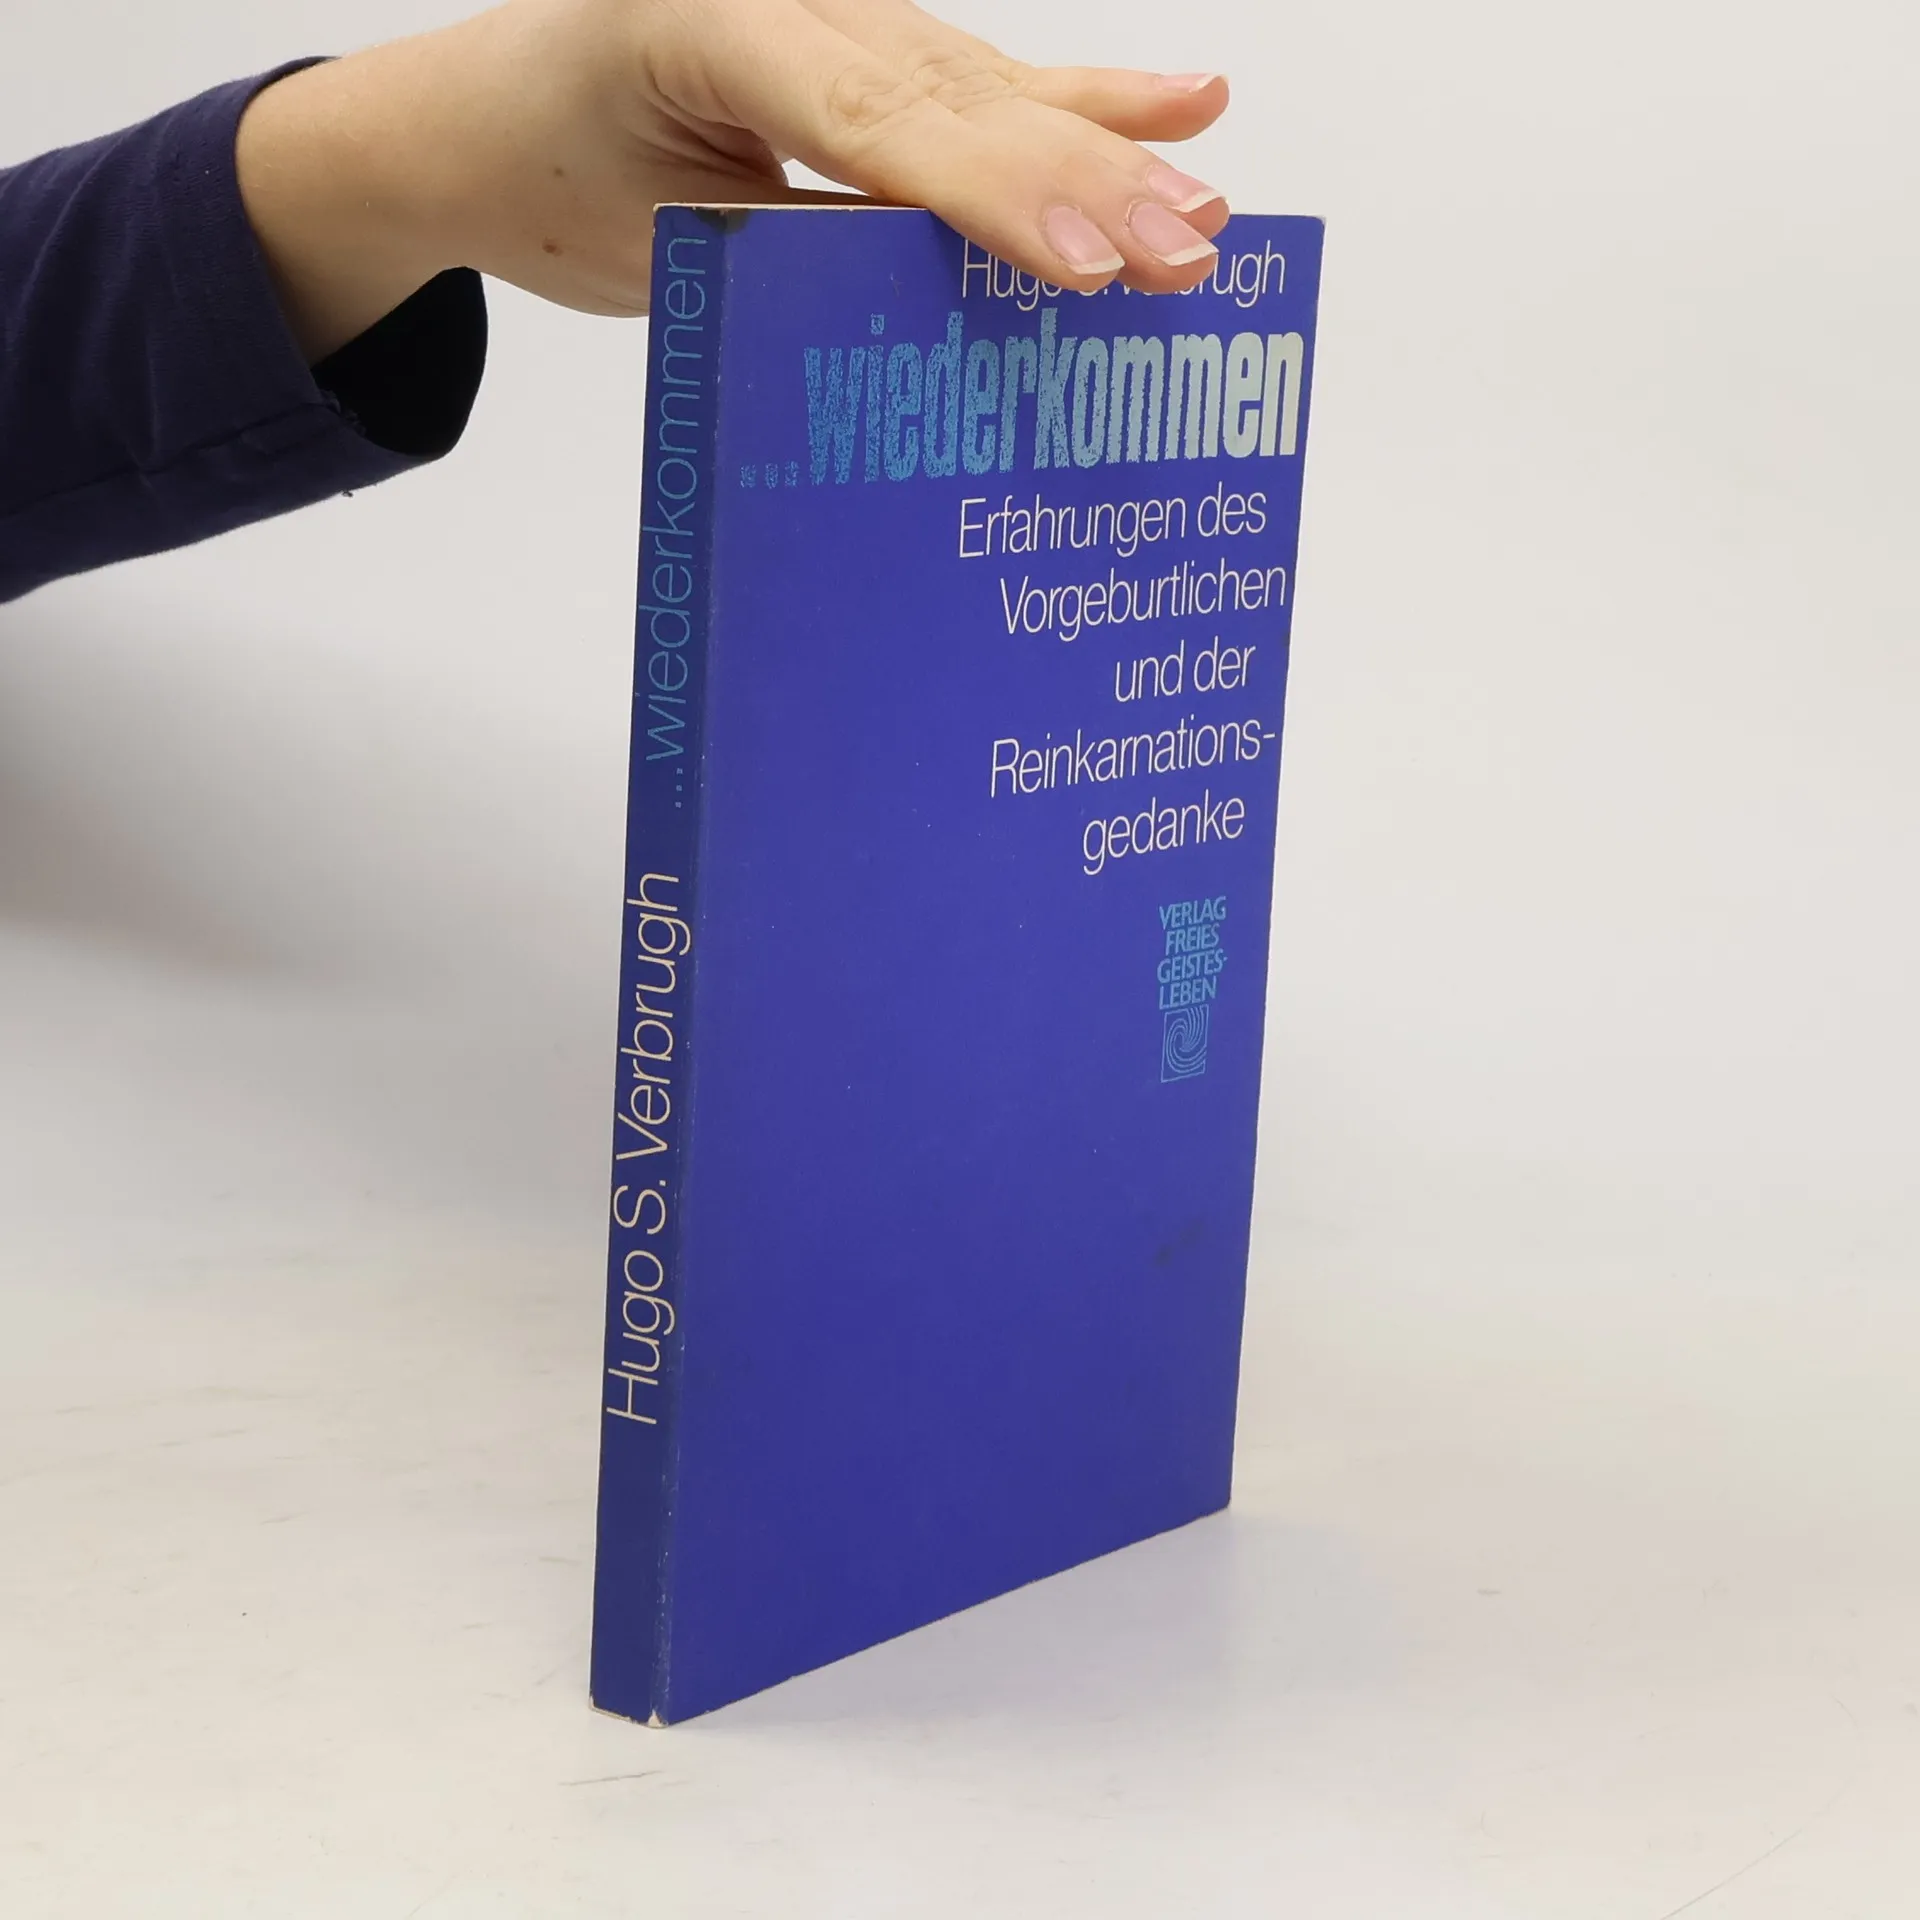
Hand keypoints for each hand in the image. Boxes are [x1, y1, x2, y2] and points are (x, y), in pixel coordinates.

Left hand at [236, 0, 1231, 360]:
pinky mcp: (870, 52)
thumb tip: (946, 302)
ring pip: (991, 89)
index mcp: (707, 21)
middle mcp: (790, 0)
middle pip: (958, 98)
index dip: (992, 193)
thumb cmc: (555, 182)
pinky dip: (1089, 96)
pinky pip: (985, 80)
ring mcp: (840, 14)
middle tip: (1185, 256)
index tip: (1083, 262)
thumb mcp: (659, 244)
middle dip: (1082, 183)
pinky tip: (1187, 100)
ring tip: (1204, 214)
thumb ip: (794, 252)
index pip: (874, 120)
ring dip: (1108, 157)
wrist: (497, 121)